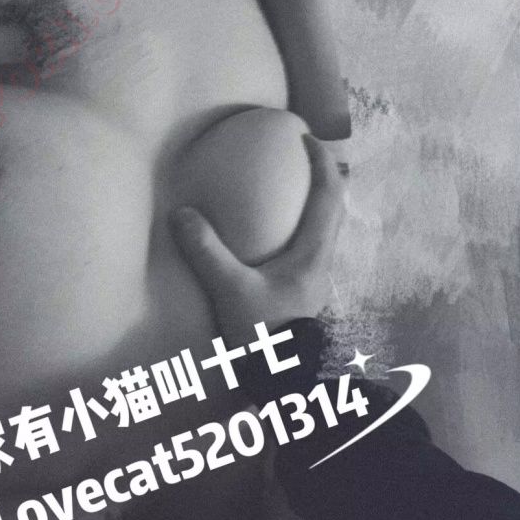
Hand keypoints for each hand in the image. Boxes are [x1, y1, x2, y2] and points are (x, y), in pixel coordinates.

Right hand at [171, 134, 344, 344]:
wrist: (283, 382)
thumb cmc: (264, 337)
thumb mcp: (231, 291)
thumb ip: (207, 252)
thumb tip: (182, 214)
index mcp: (315, 254)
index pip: (329, 196)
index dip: (322, 162)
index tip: (306, 136)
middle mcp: (322, 262)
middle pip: (337, 209)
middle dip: (328, 177)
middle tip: (310, 154)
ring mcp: (316, 279)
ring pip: (327, 229)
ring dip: (318, 203)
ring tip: (297, 188)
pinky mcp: (303, 293)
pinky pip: (310, 247)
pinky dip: (301, 227)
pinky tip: (278, 234)